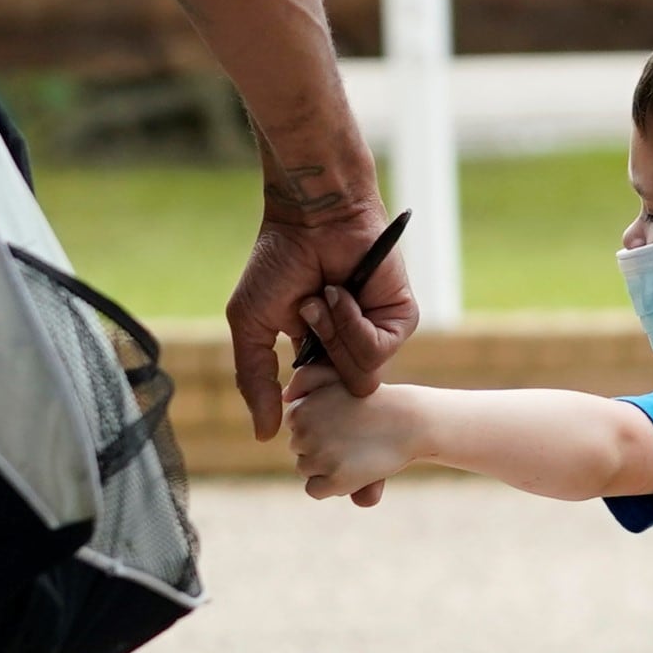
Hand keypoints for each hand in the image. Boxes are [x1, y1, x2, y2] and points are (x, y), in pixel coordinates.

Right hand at [227, 203, 416, 442]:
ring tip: (319, 298)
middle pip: (349, 399)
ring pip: (361, 377)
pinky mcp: (401, 320)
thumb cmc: (278, 262)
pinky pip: (377, 349)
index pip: (327, 403)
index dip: (315, 407)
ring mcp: (379, 334)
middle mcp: (353, 349)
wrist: (310, 216)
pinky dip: (351, 323)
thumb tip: (263, 437)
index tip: (309, 408)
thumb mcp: (252, 325)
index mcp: (322, 355)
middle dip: (321, 371)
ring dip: (331, 337)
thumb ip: (254, 380)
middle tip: (305, 320)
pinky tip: (339, 292)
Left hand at [287, 366, 422, 501]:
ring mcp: (319, 458)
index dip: (320, 426)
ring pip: (306, 470)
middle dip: (321, 446)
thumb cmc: (374, 400)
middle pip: (299, 450)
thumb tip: (286, 397)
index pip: (296, 427)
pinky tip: (352, 470)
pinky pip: (315, 490)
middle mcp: (303, 434)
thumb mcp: (338, 377)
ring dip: (326, 466)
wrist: (409, 421)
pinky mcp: (335, 480)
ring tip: (355, 452)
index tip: (343, 422)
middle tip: (352, 437)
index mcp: (299, 410)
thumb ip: (307, 378)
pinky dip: (330, 485)